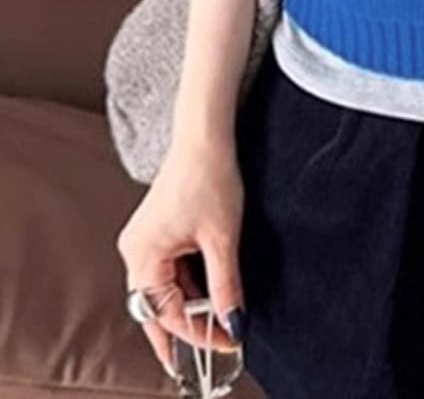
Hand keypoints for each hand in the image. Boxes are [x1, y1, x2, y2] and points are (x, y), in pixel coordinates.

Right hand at [115, 139, 245, 376]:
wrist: (205, 135)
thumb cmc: (209, 176)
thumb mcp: (222, 238)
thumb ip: (225, 286)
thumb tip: (232, 322)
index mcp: (143, 255)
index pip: (167, 313)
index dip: (198, 333)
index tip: (228, 341)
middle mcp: (135, 250)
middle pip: (157, 306)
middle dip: (186, 327)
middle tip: (216, 345)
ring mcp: (143, 240)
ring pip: (163, 288)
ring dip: (189, 304)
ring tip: (217, 318)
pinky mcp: (155, 230)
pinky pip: (167, 269)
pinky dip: (188, 283)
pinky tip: (209, 290)